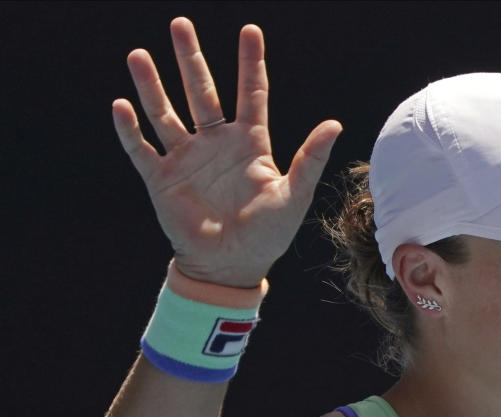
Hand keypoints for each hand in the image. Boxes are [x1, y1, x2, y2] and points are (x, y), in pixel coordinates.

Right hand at [113, 17, 340, 286]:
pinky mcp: (162, 180)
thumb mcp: (293, 195)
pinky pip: (142, 150)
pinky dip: (130, 130)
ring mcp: (187, 159)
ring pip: (166, 113)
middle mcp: (215, 143)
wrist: (233, 266)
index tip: (250, 30)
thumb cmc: (269, 234)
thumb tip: (335, 124)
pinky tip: (121, 106)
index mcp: (249, 143)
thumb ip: (311, 159)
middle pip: (201, 92)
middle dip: (190, 59)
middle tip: (179, 24)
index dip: (250, 62)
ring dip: (152, 85)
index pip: (250, 93)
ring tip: (139, 55)